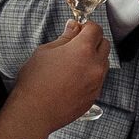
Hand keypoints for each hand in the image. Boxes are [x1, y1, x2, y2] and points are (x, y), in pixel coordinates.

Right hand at [8, 17, 108, 138]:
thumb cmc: (35, 82)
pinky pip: (98, 79)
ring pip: (103, 62)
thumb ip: (64, 38)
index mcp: (83, 50)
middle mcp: (95, 65)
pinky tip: (73, 78)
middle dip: (92, 41)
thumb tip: (73, 28)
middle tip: (76, 44)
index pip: (96, 29)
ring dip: (93, 58)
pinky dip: (90, 75)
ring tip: (73, 64)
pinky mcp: (94, 96)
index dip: (86, 26)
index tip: (79, 29)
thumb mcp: (45, 52)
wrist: (34, 112)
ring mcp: (97, 82)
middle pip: (104, 44)